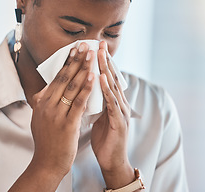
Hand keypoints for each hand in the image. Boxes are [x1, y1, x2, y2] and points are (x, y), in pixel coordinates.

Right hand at [30, 43, 94, 178]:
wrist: (46, 162)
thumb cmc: (47, 140)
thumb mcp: (40, 117)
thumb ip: (44, 102)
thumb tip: (48, 89)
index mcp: (41, 101)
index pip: (56, 77)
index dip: (67, 62)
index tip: (75, 49)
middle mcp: (46, 105)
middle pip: (64, 78)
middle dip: (76, 60)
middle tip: (85, 45)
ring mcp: (56, 114)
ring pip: (71, 87)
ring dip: (83, 69)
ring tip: (91, 55)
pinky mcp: (67, 124)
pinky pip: (78, 103)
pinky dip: (86, 89)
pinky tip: (93, 77)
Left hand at [91, 41, 133, 188]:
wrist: (112, 161)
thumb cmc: (104, 138)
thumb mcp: (97, 116)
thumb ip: (94, 102)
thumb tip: (83, 90)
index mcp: (113, 102)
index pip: (107, 78)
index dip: (101, 62)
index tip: (94, 47)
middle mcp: (119, 103)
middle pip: (111, 77)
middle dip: (105, 60)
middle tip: (99, 43)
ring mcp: (121, 112)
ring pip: (113, 87)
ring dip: (106, 69)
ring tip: (99, 54)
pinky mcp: (119, 122)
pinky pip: (112, 104)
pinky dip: (106, 90)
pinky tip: (101, 79)